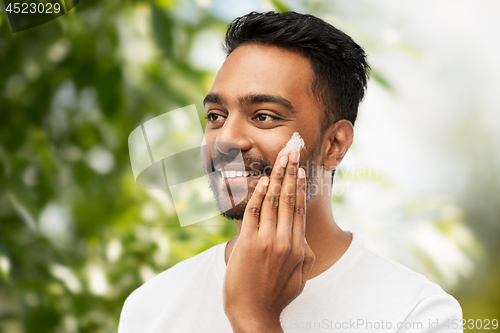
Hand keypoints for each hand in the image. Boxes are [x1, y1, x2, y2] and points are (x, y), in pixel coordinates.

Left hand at [223, 149, 315, 331]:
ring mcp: (267, 241)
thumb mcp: (300, 277)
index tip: (300, 170)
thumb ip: (304, 254)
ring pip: (273, 202)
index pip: (299, 209)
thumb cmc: (276, 297)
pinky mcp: (249, 243)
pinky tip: (264, 180)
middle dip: (291, 172)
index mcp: (298, 247)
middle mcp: (285, 240)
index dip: (300, 186)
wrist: (254, 314)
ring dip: (277, 177)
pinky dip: (259, 194)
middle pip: (288, 199)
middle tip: (292, 152)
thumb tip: (303, 237)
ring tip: (281, 159)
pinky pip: (253, 213)